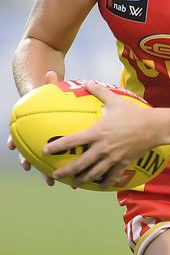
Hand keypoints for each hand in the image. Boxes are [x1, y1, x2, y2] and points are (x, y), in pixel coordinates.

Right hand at [8, 70, 59, 184]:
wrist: (49, 103)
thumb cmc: (49, 97)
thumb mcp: (50, 90)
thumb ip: (50, 84)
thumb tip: (51, 73)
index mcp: (30, 125)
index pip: (17, 133)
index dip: (14, 140)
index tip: (11, 147)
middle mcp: (34, 136)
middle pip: (29, 151)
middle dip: (31, 163)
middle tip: (31, 169)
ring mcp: (43, 144)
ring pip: (42, 160)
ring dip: (45, 171)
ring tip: (52, 182)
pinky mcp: (56, 148)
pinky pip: (59, 159)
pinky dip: (64, 166)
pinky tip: (72, 175)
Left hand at [44, 81, 159, 188]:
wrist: (154, 127)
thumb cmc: (133, 113)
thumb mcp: (115, 100)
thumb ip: (99, 92)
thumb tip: (87, 82)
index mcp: (97, 133)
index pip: (72, 141)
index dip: (57, 146)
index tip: (46, 150)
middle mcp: (102, 148)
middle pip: (80, 163)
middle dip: (66, 171)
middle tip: (55, 175)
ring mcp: (112, 158)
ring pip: (93, 173)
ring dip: (82, 179)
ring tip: (74, 184)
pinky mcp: (123, 163)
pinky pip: (112, 177)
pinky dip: (105, 182)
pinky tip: (99, 186)